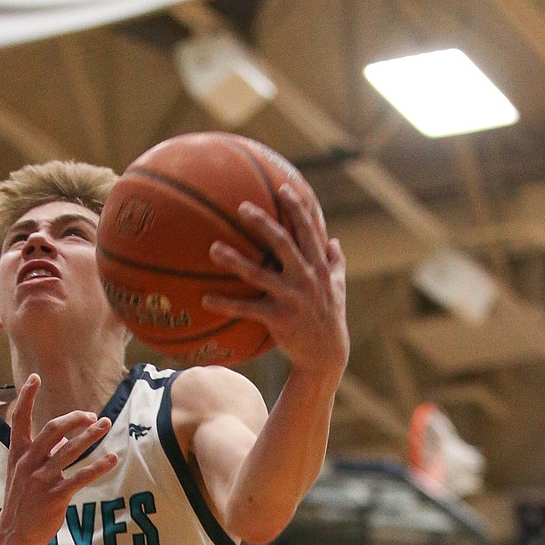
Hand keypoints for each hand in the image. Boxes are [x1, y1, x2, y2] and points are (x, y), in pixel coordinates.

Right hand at [0, 374, 119, 544]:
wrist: (13, 535)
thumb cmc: (21, 502)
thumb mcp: (24, 474)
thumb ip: (42, 455)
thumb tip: (66, 440)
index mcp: (18, 454)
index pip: (19, 419)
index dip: (26, 397)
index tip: (34, 377)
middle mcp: (29, 463)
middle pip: (53, 429)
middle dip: (75, 418)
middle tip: (92, 414)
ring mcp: (42, 479)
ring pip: (70, 450)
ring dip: (91, 435)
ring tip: (106, 424)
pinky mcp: (55, 496)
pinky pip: (81, 477)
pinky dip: (99, 466)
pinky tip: (112, 458)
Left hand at [204, 183, 348, 379]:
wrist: (326, 355)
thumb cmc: (330, 318)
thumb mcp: (339, 289)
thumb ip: (337, 263)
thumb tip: (334, 240)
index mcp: (319, 268)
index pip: (308, 231)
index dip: (297, 208)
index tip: (284, 189)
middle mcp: (306, 279)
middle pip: (282, 243)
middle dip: (262, 223)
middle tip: (241, 207)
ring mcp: (292, 299)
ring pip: (259, 274)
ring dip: (235, 260)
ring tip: (213, 248)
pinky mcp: (278, 319)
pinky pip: (247, 309)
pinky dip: (226, 304)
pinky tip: (206, 299)